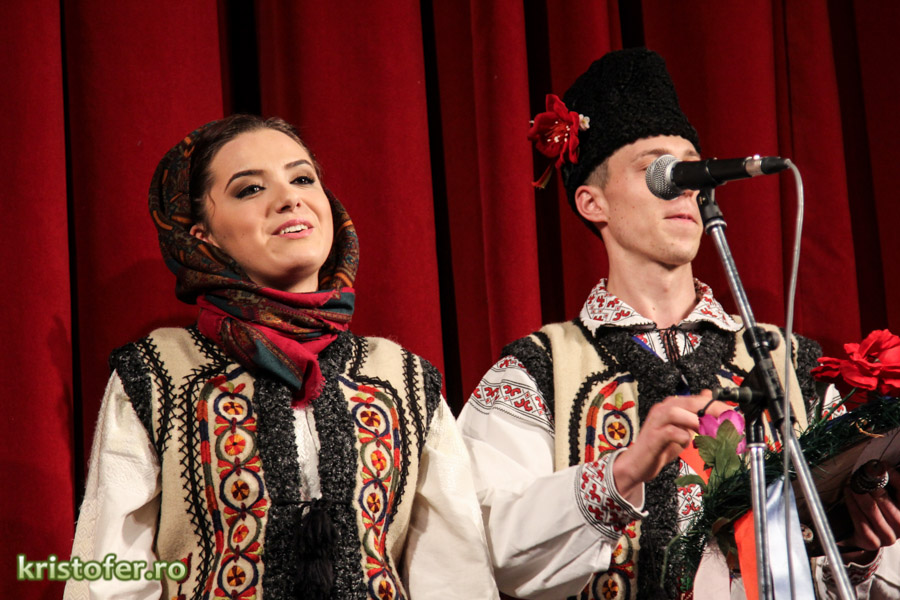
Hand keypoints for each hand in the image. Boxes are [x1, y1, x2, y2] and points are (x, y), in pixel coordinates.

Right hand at [612, 391, 728, 504]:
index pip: (700, 400)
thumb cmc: (660, 447)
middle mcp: (664, 409)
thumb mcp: (682, 430)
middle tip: (729, 422)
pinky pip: (671, 432)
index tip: (733, 416)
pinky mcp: (654, 436)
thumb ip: (695, 417)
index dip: (718, 407)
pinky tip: (688, 443)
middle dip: (714, 412)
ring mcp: (657, 421)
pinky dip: (683, 437)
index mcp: (673, 406)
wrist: (638, 463)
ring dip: (698, 422)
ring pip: (679, 413)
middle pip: (692, 403)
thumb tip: (709, 400)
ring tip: (712, 433)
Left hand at [841, 466, 899, 556]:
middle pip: (886, 501)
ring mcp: (888, 536)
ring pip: (872, 510)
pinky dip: (852, 504)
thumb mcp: (888, 495)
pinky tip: (848, 493)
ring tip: (852, 483)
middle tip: (863, 474)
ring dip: (860, 493)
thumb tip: (883, 465)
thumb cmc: (877, 508)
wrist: (863, 533)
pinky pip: (859, 520)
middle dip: (872, 485)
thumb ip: (889, 482)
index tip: (881, 466)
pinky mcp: (872, 542)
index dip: (894, 477)